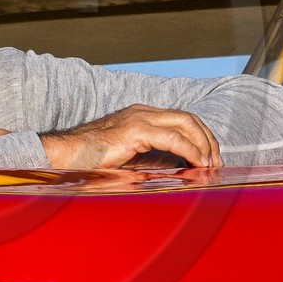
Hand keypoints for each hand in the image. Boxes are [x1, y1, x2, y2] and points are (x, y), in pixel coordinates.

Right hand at [40, 104, 220, 171]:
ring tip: (210, 165)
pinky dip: (190, 150)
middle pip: (189, 118)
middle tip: (216, 162)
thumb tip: (177, 170)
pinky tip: (197, 163)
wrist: (66, 155)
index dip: (200, 138)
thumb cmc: (91, 160)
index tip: (209, 158)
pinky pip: (173, 138)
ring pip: (186, 123)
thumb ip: (152, 159)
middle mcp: (142, 111)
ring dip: (204, 145)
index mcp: (141, 115)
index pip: (181, 119)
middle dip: (208, 140)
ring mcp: (139, 118)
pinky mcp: (136, 130)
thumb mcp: (129, 157)